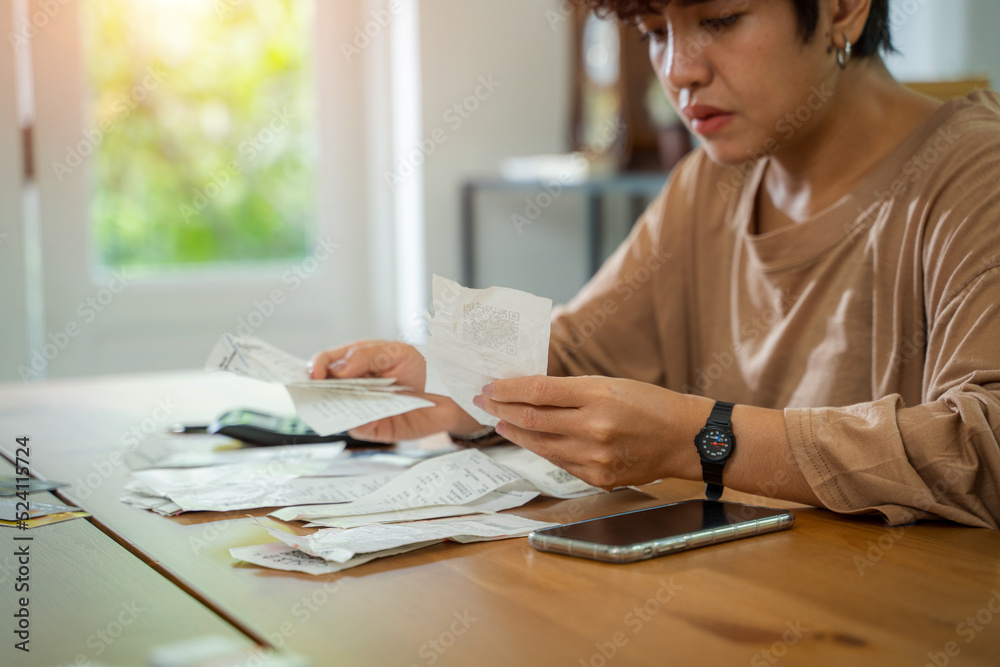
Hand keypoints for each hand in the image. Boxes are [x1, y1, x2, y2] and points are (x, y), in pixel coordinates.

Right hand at [309, 340, 481, 441]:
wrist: (445, 394)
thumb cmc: (418, 368)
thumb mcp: (395, 352)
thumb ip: (365, 356)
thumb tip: (338, 369)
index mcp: (352, 362)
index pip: (324, 362)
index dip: (315, 366)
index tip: (315, 373)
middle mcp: (351, 386)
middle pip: (322, 388)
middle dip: (315, 388)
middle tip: (314, 389)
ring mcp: (359, 407)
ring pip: (335, 409)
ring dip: (334, 406)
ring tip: (337, 401)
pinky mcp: (371, 428)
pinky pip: (357, 427)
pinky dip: (357, 422)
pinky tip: (365, 415)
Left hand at [473, 375, 708, 488]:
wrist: (684, 438)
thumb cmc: (648, 404)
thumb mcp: (609, 385)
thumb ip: (569, 391)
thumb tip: (526, 392)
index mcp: (599, 395)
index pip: (539, 391)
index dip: (508, 389)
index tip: (489, 386)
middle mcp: (594, 428)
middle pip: (532, 420)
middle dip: (501, 409)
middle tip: (483, 401)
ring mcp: (595, 457)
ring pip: (540, 445)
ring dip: (514, 432)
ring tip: (500, 421)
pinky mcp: (598, 478)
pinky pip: (558, 462)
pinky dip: (540, 448)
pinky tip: (530, 440)